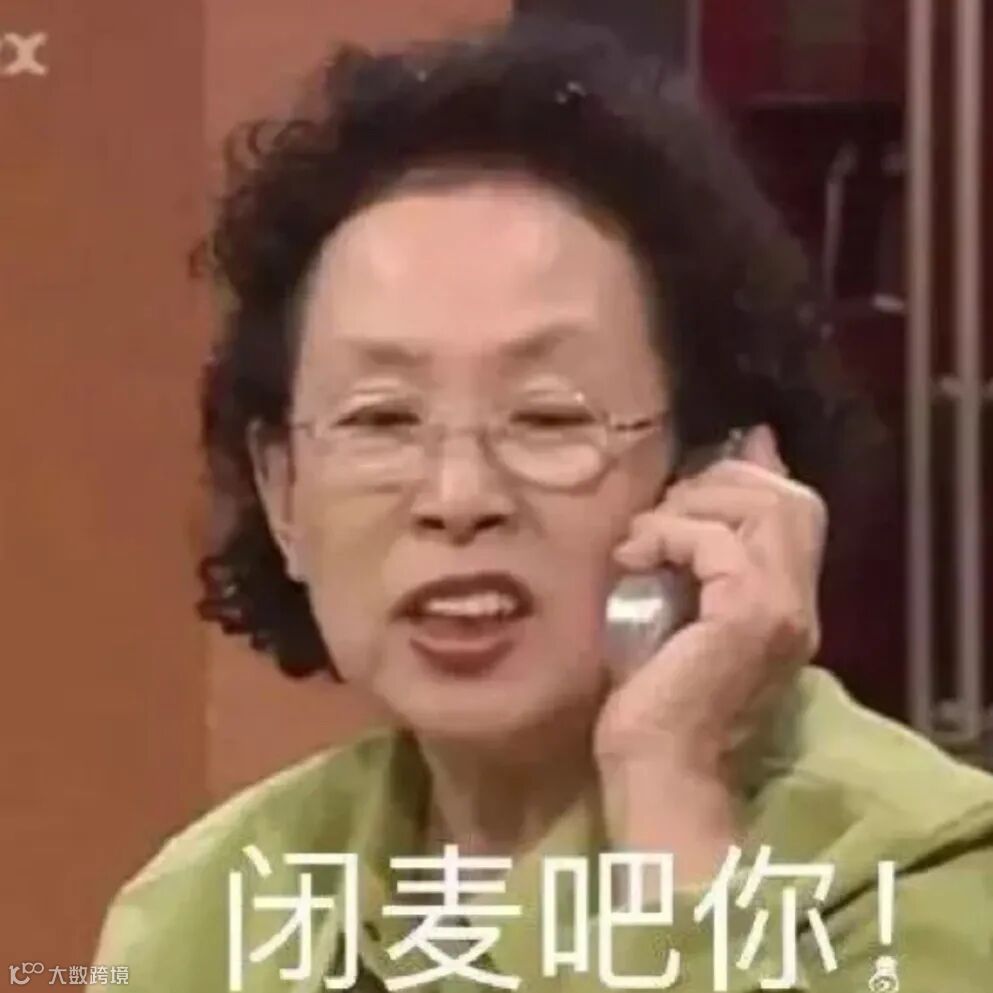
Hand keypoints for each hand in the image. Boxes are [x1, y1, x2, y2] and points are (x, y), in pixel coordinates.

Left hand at [594, 424, 826, 774]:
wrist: (656, 768)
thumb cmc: (653, 696)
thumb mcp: (674, 606)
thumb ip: (692, 558)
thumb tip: (684, 497)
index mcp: (785, 601)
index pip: (795, 507)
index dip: (745, 475)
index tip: (686, 483)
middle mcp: (798, 602)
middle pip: (786, 496)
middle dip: (715, 485)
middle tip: (659, 518)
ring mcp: (783, 609)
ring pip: (762, 507)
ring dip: (689, 507)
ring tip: (644, 541)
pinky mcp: (753, 616)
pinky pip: (717, 542)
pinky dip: (667, 535)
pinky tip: (633, 560)